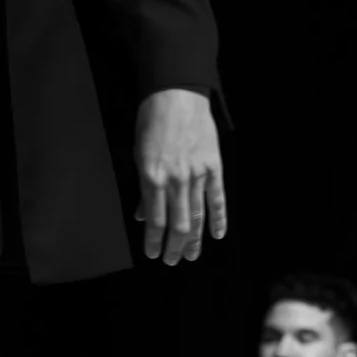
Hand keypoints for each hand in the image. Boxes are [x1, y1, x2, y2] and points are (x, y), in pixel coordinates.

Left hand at [135, 90, 225, 266]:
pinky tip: (218, 235)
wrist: (176, 94)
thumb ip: (144, 188)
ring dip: (193, 240)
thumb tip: (142, 214)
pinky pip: (217, 198)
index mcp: (152, 177)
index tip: (152, 254)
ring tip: (190, 256)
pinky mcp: (214, 167)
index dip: (154, 241)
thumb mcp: (138, 154)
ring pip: (197, 216)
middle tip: (171, 261)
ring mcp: (197, 174)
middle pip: (177, 224)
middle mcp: (176, 180)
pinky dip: (218, 219)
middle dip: (174, 247)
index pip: (155, 220)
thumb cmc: (152, 121)